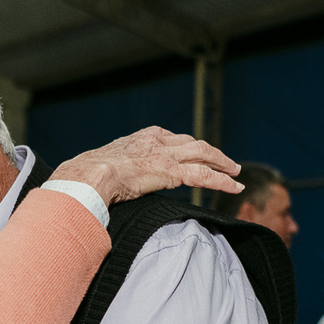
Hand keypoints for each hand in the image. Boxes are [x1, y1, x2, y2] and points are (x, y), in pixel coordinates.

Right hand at [52, 126, 241, 206]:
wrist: (88, 175)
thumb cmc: (89, 175)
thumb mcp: (108, 166)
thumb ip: (119, 170)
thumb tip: (113, 184)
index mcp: (142, 137)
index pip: (172, 140)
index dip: (186, 148)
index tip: (193, 155)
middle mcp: (157, 141)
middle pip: (192, 143)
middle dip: (211, 152)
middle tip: (225, 162)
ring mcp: (165, 154)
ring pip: (203, 154)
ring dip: (222, 163)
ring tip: (235, 172)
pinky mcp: (171, 171)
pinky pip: (203, 175)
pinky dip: (222, 181)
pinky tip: (234, 186)